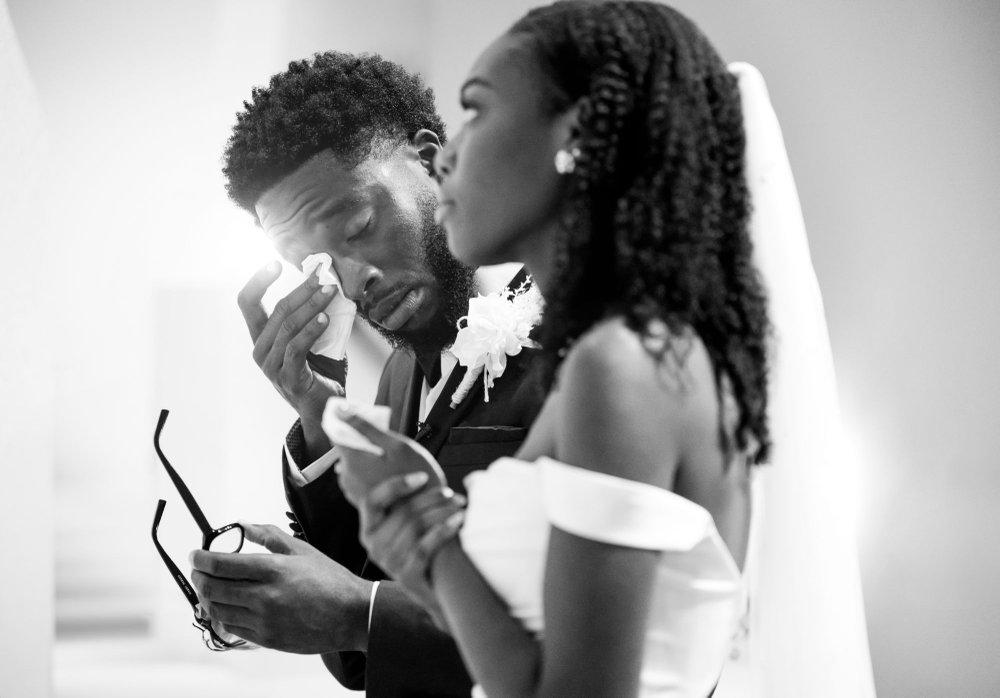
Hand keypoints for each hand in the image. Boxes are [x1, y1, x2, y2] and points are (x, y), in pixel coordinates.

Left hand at [189, 522, 370, 652]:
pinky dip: (222, 616)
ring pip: (219, 609)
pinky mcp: (267, 638)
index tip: (195, 555)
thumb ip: (269, 536)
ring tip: (208, 588)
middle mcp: (265, 596)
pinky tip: (225, 606)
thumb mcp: (302, 550)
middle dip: (199, 577)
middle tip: (197, 570)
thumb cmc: (330, 580)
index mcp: (274, 569)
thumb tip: (244, 526)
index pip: (222, 565)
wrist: (351, 615)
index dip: (201, 559)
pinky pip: (232, 628)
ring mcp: (264, 620)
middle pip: (214, 588)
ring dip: (207, 597)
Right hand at [237, 262, 345, 426]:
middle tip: (323, 276)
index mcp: (261, 338)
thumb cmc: (320, 371)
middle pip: (277, 310)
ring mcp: (272, 367)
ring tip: (330, 292)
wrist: (326, 409)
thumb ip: (314, 316)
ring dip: (312, 305)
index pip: (248, 303)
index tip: (274, 263)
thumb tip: (328, 284)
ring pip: (288, 327)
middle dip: (302, 290)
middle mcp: (261, 351)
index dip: (258, 281)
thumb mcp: (314, 338)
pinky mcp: (289, 378)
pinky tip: (326, 318)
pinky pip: (297, 347)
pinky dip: (312, 329)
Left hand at [333, 408, 446, 506]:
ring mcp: (353, 490)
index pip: (335, 432)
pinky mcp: (361, 499)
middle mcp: (347, 477)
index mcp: (353, 460)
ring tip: (391, 457)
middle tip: (386, 440)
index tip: (357, 415)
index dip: (344, 420)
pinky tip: (389, 471)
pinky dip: (370, 470)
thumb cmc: (417, 476)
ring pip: (353, 462)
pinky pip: (359, 477)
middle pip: (346, 448)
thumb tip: (342, 409)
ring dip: (366, 455)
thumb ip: (366, 427)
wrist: (429, 514)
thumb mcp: (397, 444)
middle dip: (361, 440)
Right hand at [357, 473, 465, 623]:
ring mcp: (388, 563)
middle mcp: (373, 546)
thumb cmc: (426, 547)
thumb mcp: (411, 524)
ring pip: (416, 526)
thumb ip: (408, 501)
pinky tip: (458, 521)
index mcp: (369, 529)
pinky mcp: (405, 577)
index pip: (371, 500)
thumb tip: (423, 467)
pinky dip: (443, 530)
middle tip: (453, 493)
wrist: (438, 592)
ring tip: (461, 506)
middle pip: (403, 511)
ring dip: (442, 512)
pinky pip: (424, 547)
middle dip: (432, 498)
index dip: (395, 485)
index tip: (423, 476)